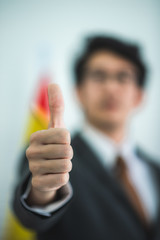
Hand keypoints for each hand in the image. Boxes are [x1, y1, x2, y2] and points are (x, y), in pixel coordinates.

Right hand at [26, 84, 72, 205]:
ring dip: (66, 165)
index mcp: (36, 137)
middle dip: (68, 153)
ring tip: (57, 164)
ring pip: (66, 165)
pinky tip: (54, 175)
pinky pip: (62, 179)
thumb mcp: (56, 125)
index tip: (60, 142)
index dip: (67, 140)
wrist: (46, 170)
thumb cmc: (53, 144)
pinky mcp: (39, 184)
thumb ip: (56, 106)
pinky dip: (63, 177)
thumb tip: (53, 83)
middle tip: (59, 155)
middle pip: (67, 151)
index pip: (64, 135)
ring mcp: (33, 169)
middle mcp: (31, 152)